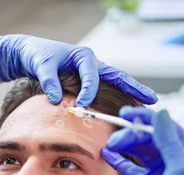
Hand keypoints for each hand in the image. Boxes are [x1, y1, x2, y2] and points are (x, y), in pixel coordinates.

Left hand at [0, 35, 157, 107]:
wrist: (32, 54)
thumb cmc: (38, 57)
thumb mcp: (41, 66)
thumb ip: (49, 81)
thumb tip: (57, 100)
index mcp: (83, 56)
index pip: (91, 75)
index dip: (88, 91)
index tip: (82, 105)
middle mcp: (93, 63)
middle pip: (118, 76)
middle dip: (134, 88)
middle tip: (151, 99)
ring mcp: (94, 73)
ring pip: (117, 83)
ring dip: (131, 94)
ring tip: (147, 107)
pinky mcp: (90, 82)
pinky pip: (108, 90)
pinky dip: (119, 99)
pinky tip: (128, 110)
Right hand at [101, 107, 183, 174]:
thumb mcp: (180, 166)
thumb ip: (168, 139)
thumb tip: (162, 113)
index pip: (164, 127)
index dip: (145, 119)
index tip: (126, 114)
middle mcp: (174, 159)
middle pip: (149, 138)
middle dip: (131, 135)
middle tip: (114, 137)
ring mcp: (161, 171)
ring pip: (139, 151)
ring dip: (124, 146)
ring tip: (109, 146)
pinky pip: (131, 167)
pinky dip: (119, 160)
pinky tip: (108, 156)